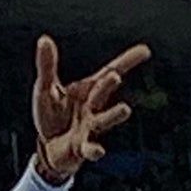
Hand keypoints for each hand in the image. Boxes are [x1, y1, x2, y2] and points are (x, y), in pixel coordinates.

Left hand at [31, 34, 150, 181]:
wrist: (49, 148)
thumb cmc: (51, 115)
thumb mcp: (45, 89)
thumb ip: (47, 66)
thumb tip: (44, 39)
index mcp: (87, 90)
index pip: (110, 72)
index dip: (127, 61)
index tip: (145, 51)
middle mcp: (93, 107)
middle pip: (104, 93)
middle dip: (109, 85)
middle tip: (115, 76)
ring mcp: (89, 128)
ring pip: (104, 120)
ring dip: (114, 115)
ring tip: (125, 109)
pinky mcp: (81, 147)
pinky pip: (90, 148)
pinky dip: (95, 150)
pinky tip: (98, 150)